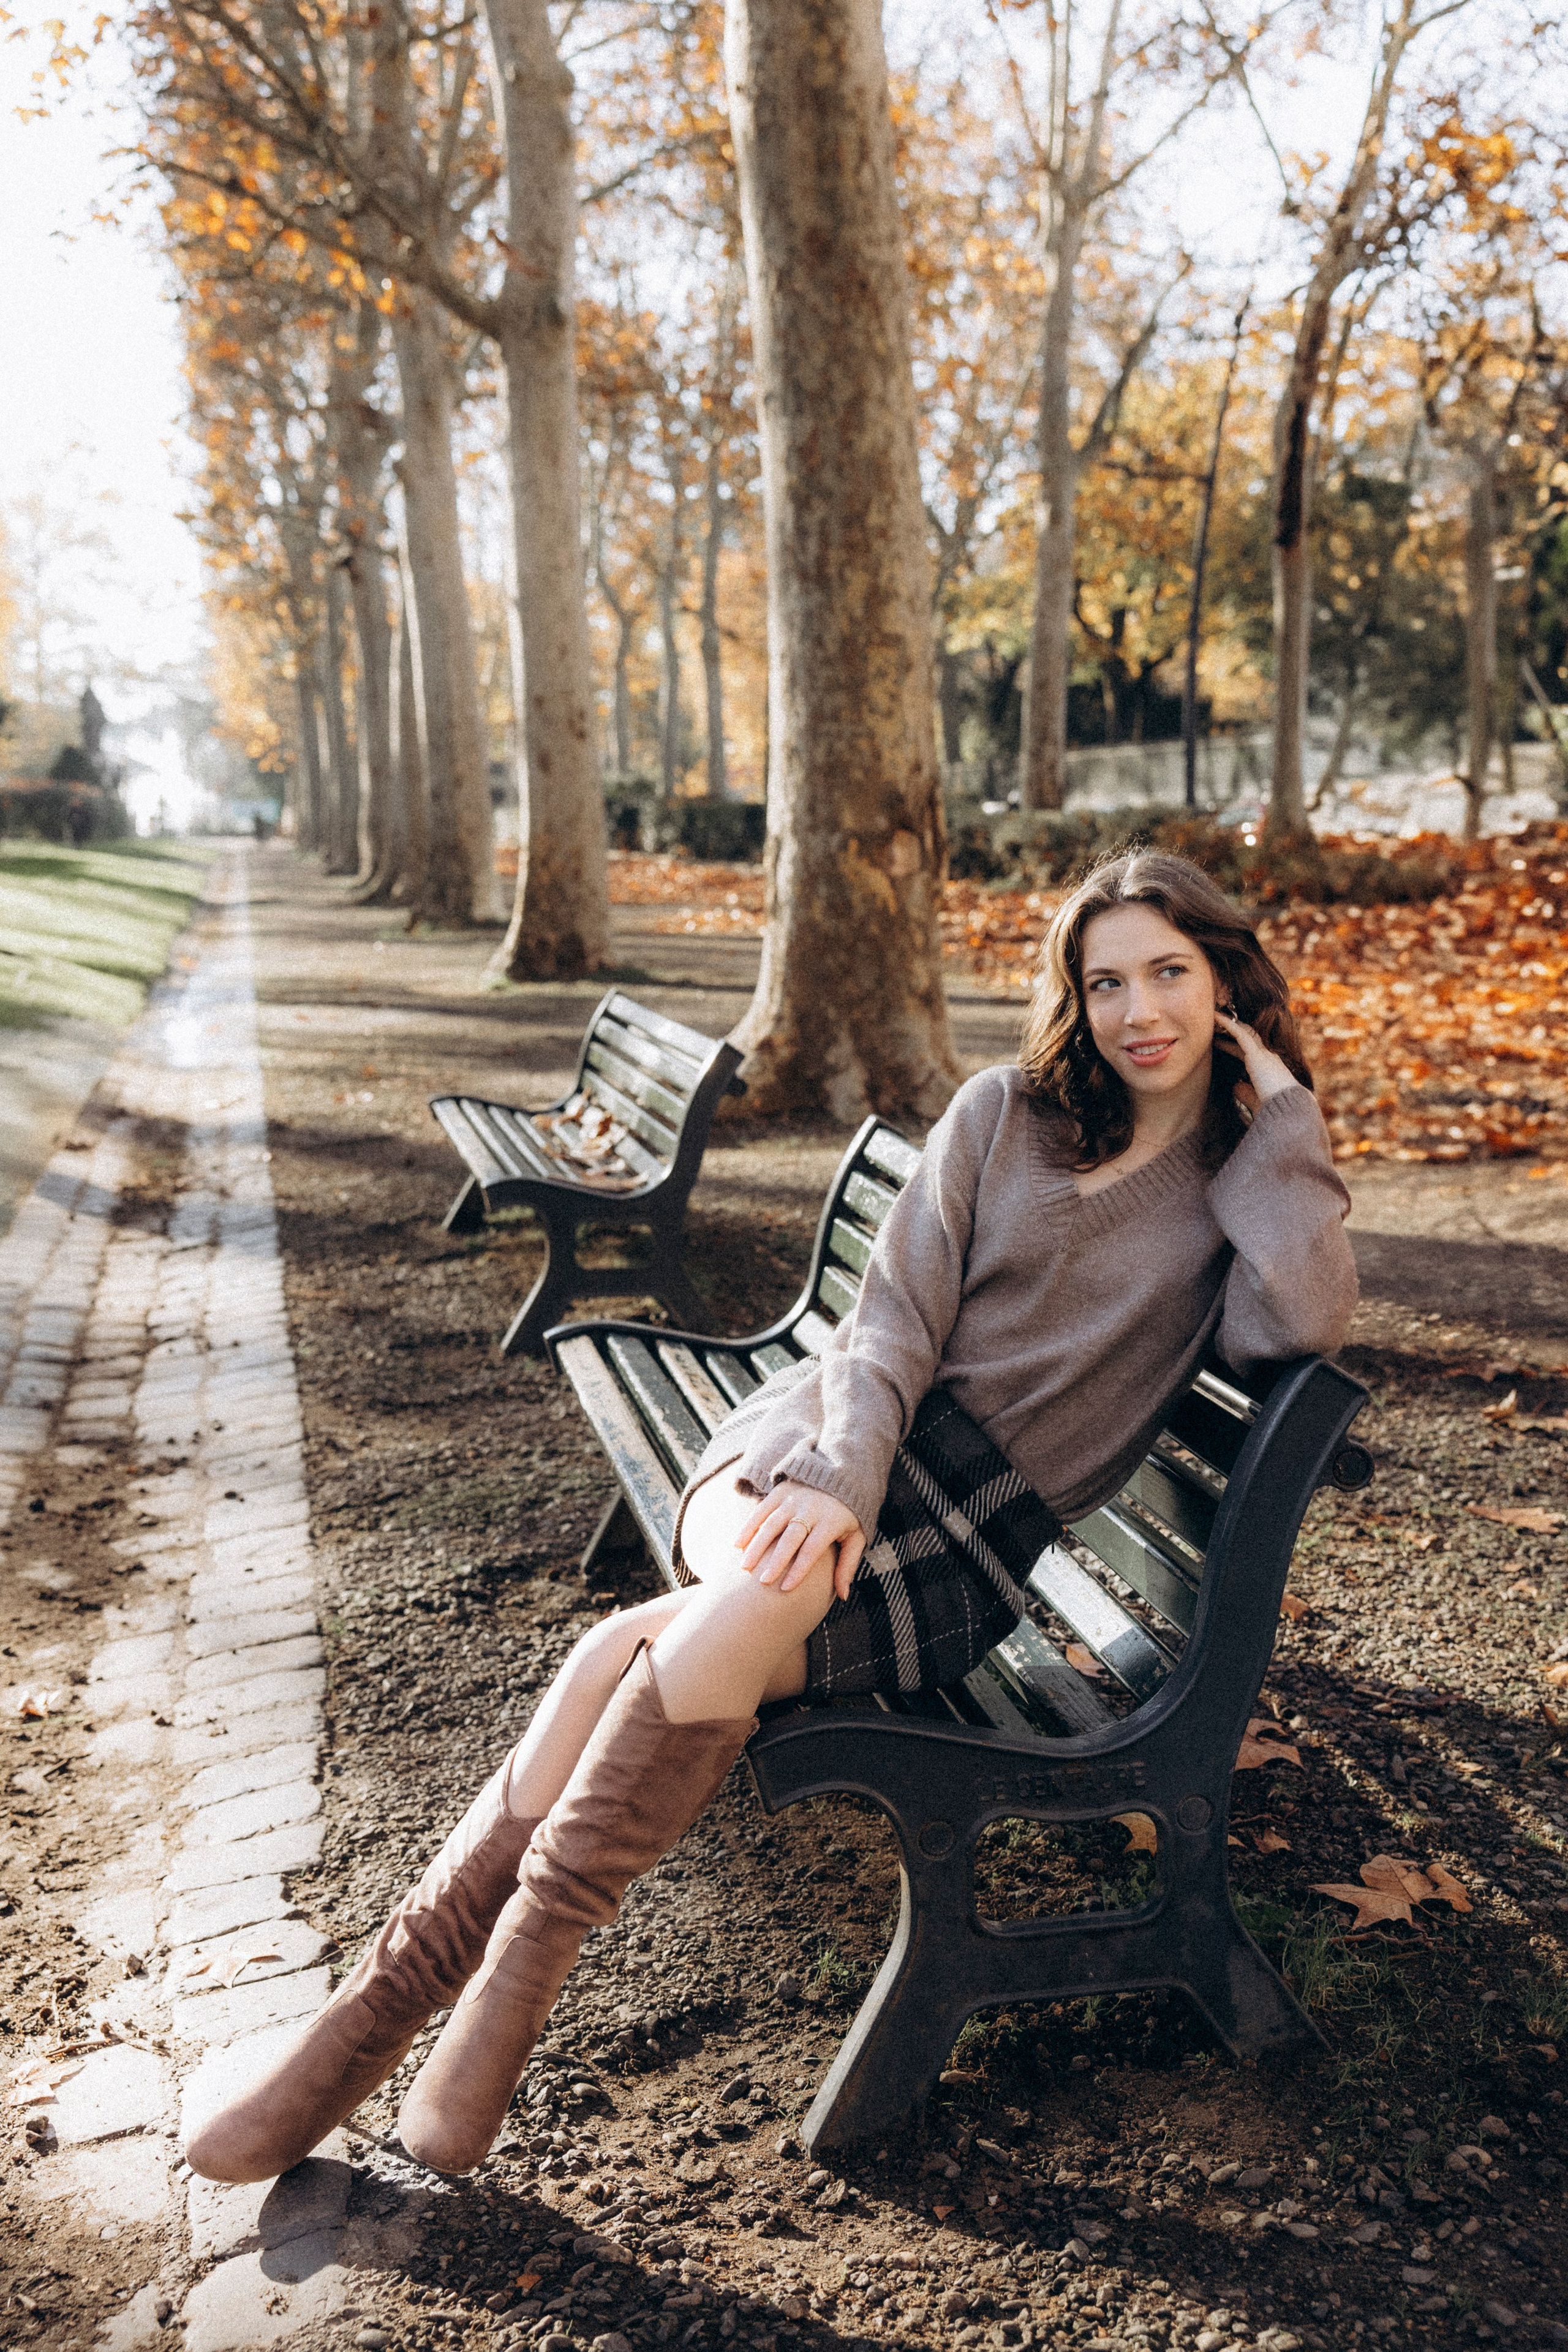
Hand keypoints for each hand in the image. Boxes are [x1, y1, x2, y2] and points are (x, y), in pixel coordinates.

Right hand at [734, 1480, 865, 1601]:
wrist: (842, 1475)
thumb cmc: (848, 1514)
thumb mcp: (856, 1537)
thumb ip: (848, 1566)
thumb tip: (843, 1596)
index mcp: (831, 1521)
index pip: (812, 1549)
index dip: (799, 1570)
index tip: (785, 1589)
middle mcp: (810, 1509)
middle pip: (790, 1538)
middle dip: (775, 1561)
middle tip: (763, 1582)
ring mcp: (793, 1499)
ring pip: (771, 1524)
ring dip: (757, 1545)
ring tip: (745, 1567)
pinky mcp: (780, 1491)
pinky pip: (762, 1510)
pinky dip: (749, 1527)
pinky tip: (738, 1544)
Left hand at [1213, 1007, 1295, 1116]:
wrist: (1289, 1111)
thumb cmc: (1276, 1111)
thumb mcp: (1258, 1101)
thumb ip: (1246, 1093)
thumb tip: (1235, 1086)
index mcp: (1270, 1070)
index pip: (1250, 1052)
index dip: (1234, 1046)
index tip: (1219, 1042)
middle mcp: (1268, 1059)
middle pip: (1248, 1038)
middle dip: (1232, 1031)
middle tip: (1215, 1024)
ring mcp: (1265, 1055)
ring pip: (1244, 1032)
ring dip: (1229, 1023)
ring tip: (1213, 1015)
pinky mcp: (1257, 1055)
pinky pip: (1241, 1034)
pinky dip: (1228, 1024)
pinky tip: (1217, 1017)